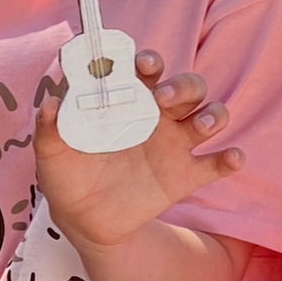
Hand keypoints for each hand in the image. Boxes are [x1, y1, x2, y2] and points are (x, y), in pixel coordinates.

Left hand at [33, 51, 240, 251]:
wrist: (83, 220)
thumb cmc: (68, 174)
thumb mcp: (52, 153)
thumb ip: (50, 127)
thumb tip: (51, 104)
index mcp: (128, 101)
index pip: (148, 70)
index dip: (150, 61)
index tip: (142, 63)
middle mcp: (158, 116)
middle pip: (188, 87)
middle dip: (182, 86)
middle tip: (163, 98)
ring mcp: (175, 145)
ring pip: (210, 115)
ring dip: (212, 115)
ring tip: (199, 127)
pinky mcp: (185, 176)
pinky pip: (216, 163)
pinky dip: (230, 159)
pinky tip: (231, 158)